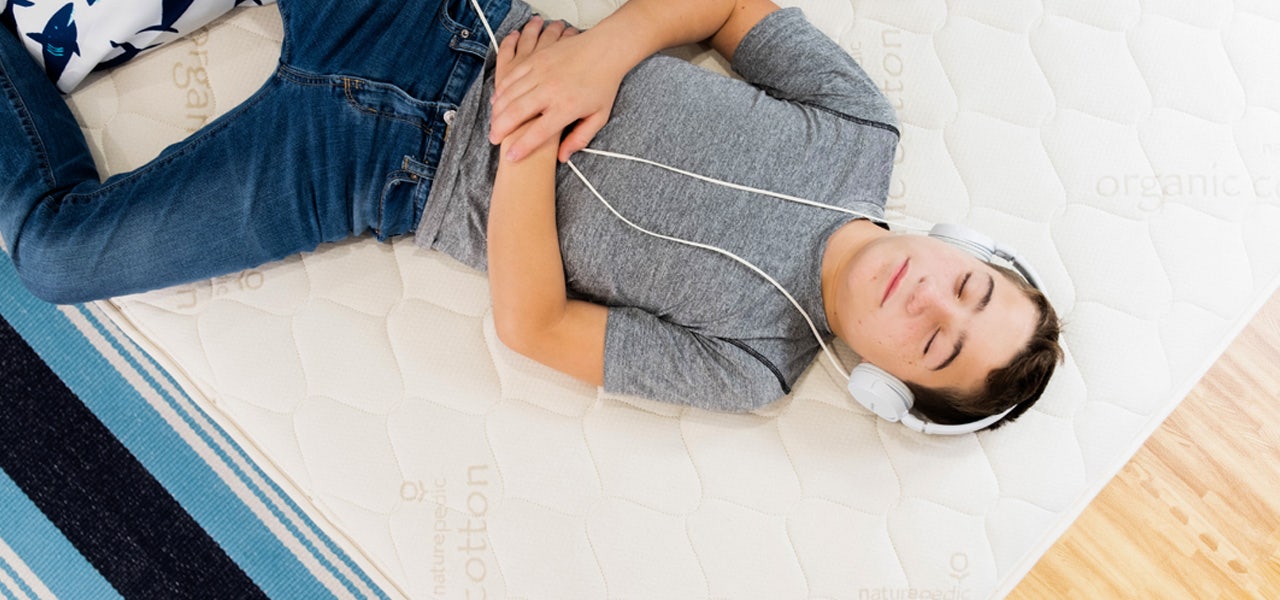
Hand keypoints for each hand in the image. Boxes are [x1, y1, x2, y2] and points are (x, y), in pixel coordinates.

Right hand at [489, 16, 627, 162]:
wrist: (605, 48)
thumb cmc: (603, 83)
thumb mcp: (599, 116)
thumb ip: (580, 138)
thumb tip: (562, 157)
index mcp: (567, 107)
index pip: (538, 133)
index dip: (522, 148)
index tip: (511, 157)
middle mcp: (551, 90)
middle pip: (516, 113)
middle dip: (500, 129)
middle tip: (494, 139)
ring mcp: (541, 72)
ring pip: (509, 94)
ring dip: (497, 111)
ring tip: (494, 124)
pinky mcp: (535, 59)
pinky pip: (511, 76)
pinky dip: (501, 90)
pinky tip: (498, 100)